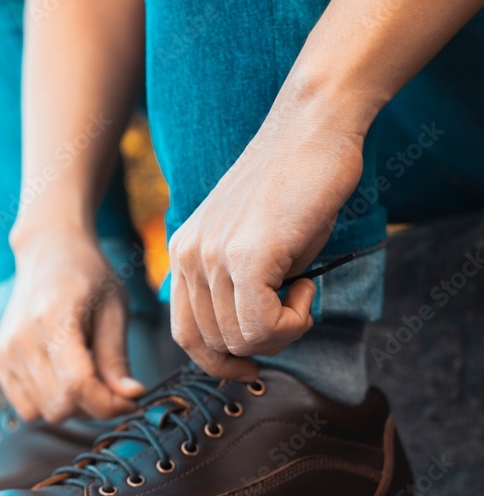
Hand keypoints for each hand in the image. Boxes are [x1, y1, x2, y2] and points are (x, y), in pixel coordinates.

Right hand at [0, 226, 142, 422]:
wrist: (48, 253)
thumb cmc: (88, 277)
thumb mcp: (114, 309)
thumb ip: (117, 357)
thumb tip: (130, 396)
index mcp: (53, 318)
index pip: (78, 384)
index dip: (109, 403)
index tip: (130, 400)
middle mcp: (22, 337)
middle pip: (61, 404)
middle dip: (94, 406)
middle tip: (113, 388)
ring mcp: (6, 350)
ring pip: (44, 411)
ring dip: (73, 407)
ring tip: (88, 378)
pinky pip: (27, 407)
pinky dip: (50, 403)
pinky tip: (64, 379)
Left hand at [167, 103, 365, 380]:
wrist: (313, 128)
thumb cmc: (293, 187)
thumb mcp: (251, 245)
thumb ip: (236, 289)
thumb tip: (246, 344)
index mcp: (183, 255)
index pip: (185, 335)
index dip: (218, 361)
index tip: (250, 367)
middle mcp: (187, 257)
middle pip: (215, 345)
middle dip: (262, 344)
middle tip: (294, 308)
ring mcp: (212, 257)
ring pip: (241, 340)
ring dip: (283, 330)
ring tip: (300, 287)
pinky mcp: (246, 257)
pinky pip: (262, 327)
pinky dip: (293, 320)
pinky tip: (305, 284)